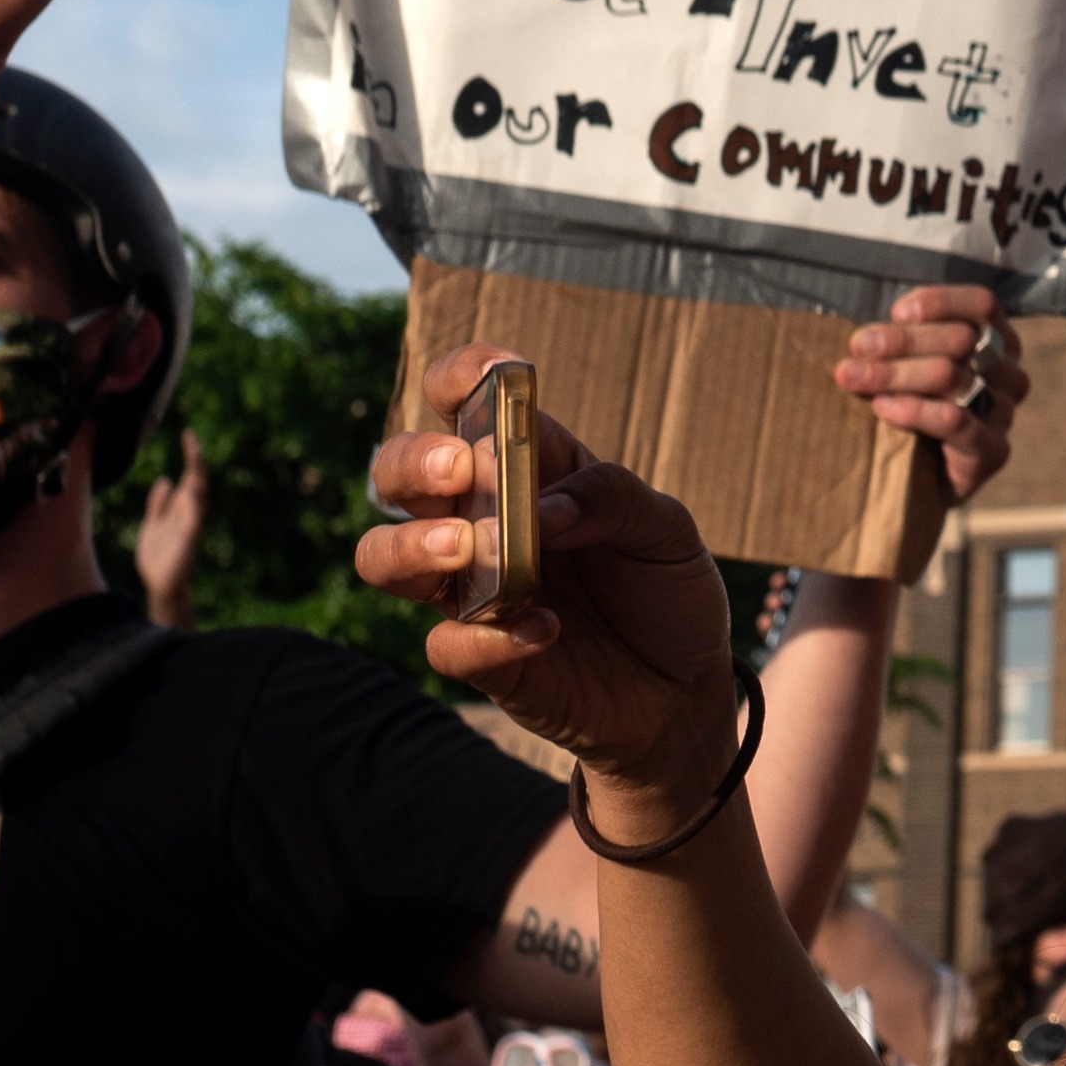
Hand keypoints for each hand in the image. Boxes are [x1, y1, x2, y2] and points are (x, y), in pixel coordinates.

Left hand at [133, 431, 210, 630]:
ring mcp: (190, 526)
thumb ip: (158, 503)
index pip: (189, 476)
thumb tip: (166, 479)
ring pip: (198, 496)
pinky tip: (190, 491)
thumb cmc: (157, 557)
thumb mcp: (152, 524)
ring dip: (197, 477)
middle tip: (191, 438)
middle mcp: (189, 513)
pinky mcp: (187, 541)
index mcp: (181, 508)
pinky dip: (194, 505)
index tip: (188, 434)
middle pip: (197, 481)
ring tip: (194, 457)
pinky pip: (194, 520)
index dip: (190, 456)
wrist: (159, 584)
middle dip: (195, 460)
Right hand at [358, 347, 743, 811]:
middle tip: (460, 471)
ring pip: (382, 556)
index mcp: (527, 467)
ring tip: (472, 549)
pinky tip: (545, 628)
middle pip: (398, 473)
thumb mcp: (667, 530)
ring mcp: (471, 589)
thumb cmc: (667, 591)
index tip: (489, 374)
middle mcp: (481, 520)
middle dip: (413, 462)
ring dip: (412, 546)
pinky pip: (445, 644)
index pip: (465, 403)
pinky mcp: (480, 658)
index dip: (461, 376)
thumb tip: (545, 509)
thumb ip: (612, 497)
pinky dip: (486, 637)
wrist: (683, 690)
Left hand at [831, 284, 1025, 503]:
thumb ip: (902, 342)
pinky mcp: (993, 451)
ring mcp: (1004, 413)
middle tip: (859, 347)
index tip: (897, 311)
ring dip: (895, 373)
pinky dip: (913, 410)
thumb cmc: (912, 406)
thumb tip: (865, 333)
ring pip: (951, 376)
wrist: (921, 481)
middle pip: (961, 339)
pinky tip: (882, 407)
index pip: (982, 305)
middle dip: (902, 340)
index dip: (940, 302)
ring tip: (854, 377)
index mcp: (998, 342)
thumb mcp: (911, 364)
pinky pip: (954, 420)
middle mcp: (1009, 373)